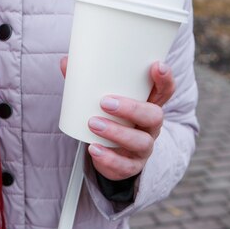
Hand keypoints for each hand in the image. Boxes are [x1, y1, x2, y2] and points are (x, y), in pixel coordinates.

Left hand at [60, 57, 175, 180]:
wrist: (110, 156)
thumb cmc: (109, 120)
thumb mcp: (102, 102)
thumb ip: (86, 82)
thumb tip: (65, 62)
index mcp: (148, 105)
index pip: (164, 91)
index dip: (164, 79)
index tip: (156, 66)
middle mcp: (151, 127)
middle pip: (154, 116)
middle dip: (131, 108)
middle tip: (105, 102)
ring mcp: (144, 148)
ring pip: (141, 142)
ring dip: (117, 132)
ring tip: (93, 124)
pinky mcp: (131, 166)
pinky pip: (125, 165)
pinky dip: (108, 157)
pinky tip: (94, 149)